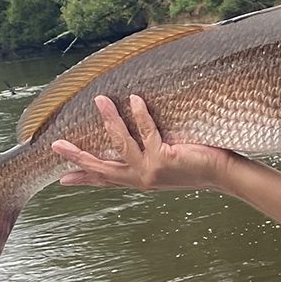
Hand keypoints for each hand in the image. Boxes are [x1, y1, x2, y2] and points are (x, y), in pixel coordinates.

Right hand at [52, 94, 235, 191]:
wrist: (225, 174)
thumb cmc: (201, 165)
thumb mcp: (169, 164)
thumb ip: (151, 155)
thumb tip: (138, 133)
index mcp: (142, 181)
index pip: (107, 180)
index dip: (84, 179)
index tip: (62, 179)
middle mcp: (143, 179)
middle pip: (103, 168)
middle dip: (78, 156)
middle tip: (55, 145)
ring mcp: (152, 170)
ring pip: (121, 144)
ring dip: (109, 120)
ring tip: (99, 100)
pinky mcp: (164, 159)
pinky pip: (148, 131)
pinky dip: (140, 114)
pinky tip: (134, 100)